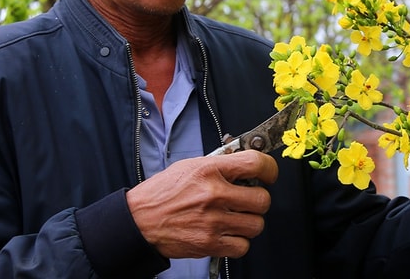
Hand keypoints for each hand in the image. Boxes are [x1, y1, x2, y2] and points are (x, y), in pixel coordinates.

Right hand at [127, 150, 278, 258]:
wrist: (139, 221)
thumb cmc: (162, 193)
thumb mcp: (190, 166)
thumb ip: (219, 164)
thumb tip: (244, 163)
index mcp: (210, 170)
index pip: (256, 163)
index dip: (269, 168)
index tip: (268, 174)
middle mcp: (214, 194)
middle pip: (263, 199)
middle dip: (258, 200)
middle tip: (248, 199)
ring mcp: (213, 221)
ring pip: (256, 225)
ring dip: (250, 222)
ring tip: (236, 217)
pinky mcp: (210, 244)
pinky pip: (243, 246)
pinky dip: (239, 242)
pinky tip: (227, 233)